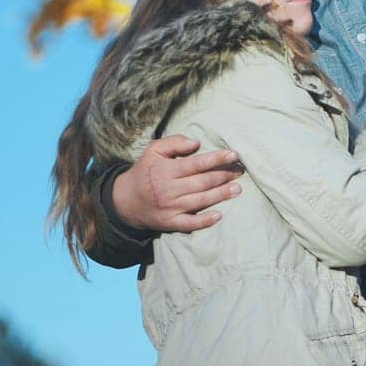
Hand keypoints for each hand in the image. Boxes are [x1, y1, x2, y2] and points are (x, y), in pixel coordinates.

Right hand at [111, 134, 244, 232]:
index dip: (216, 158)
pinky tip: (218, 216)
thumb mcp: (153, 151)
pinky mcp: (170, 222)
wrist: (124, 201)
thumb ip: (174, 143)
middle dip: (224, 176)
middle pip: (202, 182)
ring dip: (220, 195)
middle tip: (240, 171)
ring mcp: (170, 207)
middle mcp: (169, 189)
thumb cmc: (145, 171)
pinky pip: (189, 223)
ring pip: (200, 201)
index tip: (233, 155)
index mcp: (166, 170)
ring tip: (237, 189)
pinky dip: (204, 221)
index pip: (196, 163)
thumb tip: (196, 143)